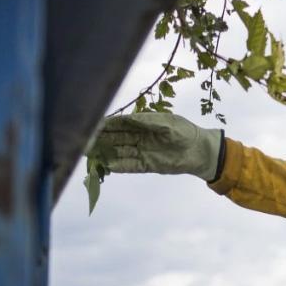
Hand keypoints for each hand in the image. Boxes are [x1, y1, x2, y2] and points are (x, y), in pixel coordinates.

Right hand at [87, 112, 222, 181]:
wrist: (201, 151)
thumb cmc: (186, 132)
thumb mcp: (168, 124)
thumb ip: (148, 122)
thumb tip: (128, 119)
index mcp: (145, 124)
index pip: (121, 123)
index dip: (107, 124)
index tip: (93, 125)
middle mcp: (141, 137)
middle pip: (116, 138)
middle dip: (101, 139)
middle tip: (84, 141)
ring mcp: (143, 151)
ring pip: (120, 152)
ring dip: (105, 153)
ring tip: (89, 155)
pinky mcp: (147, 164)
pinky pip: (130, 165)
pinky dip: (118, 166)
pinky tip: (106, 166)